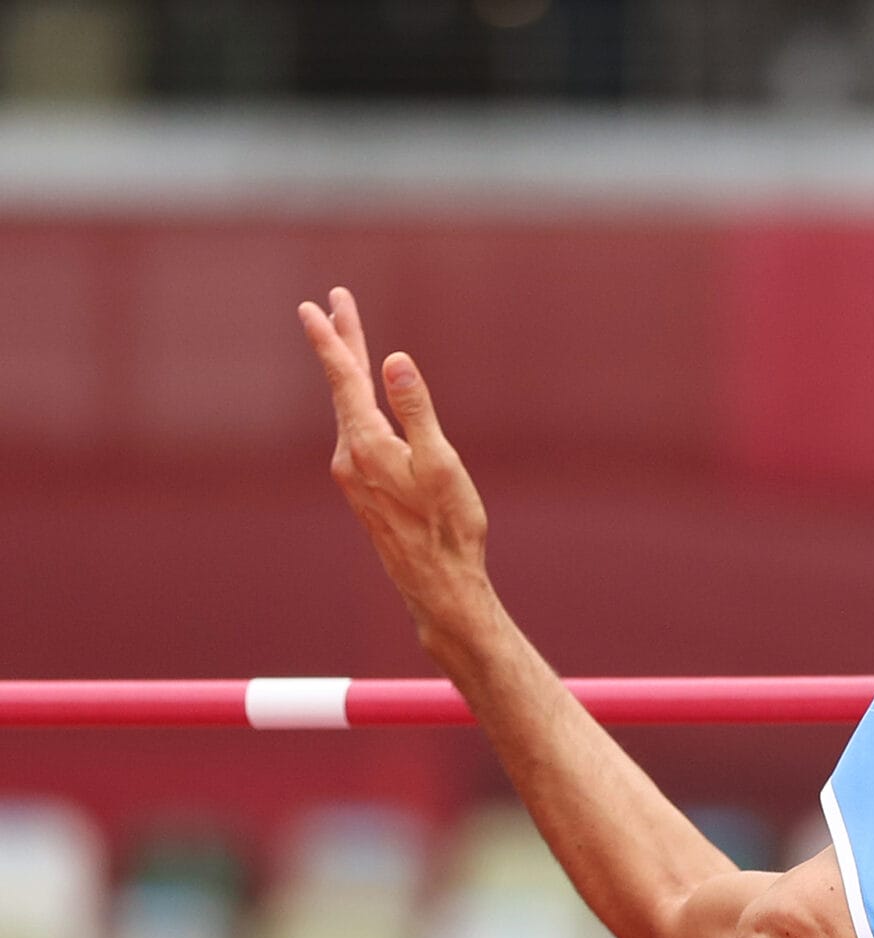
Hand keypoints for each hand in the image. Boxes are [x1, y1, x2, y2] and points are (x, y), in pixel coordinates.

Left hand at [297, 287, 493, 645]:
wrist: (438, 584)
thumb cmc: (447, 527)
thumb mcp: (441, 463)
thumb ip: (416, 410)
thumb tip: (395, 361)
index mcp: (366, 444)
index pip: (345, 379)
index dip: (331, 339)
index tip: (313, 307)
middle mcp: (350, 456)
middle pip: (343, 387)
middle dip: (342, 343)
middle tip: (333, 304)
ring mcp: (353, 473)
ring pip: (349, 408)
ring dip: (351, 372)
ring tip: (351, 340)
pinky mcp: (364, 488)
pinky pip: (357, 430)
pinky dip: (359, 402)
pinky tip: (367, 401)